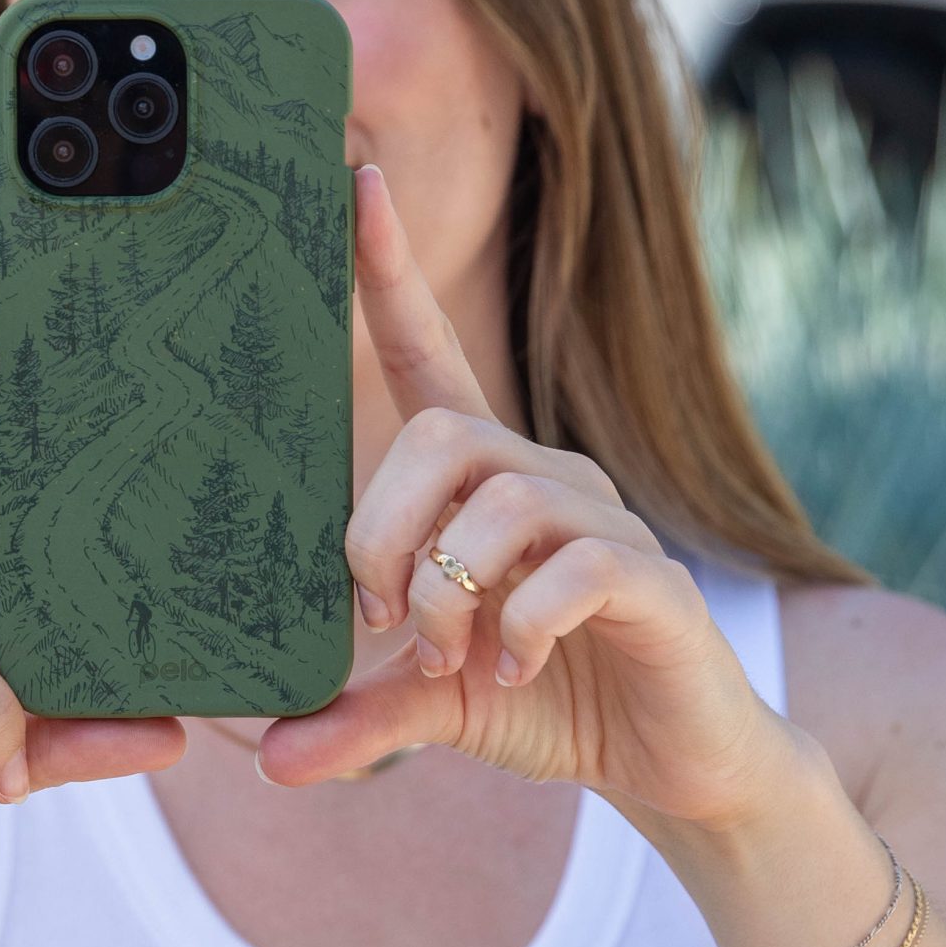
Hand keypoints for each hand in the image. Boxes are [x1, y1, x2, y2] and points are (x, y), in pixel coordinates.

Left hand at [254, 165, 794, 828]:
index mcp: (484, 479)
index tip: (352, 182)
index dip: (390, 269)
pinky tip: (515, 665)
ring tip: (451, 655)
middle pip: (440, 437)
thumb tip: (269, 759)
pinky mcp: (653, 580)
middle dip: (385, 529)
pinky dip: (522, 622)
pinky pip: (575, 564)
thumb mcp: (434, 705)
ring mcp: (606, 519)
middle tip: (383, 616)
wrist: (675, 764)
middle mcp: (545, 474)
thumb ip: (357, 715)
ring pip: (503, 500)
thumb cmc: (547, 698)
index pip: (428, 349)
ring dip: (451, 589)